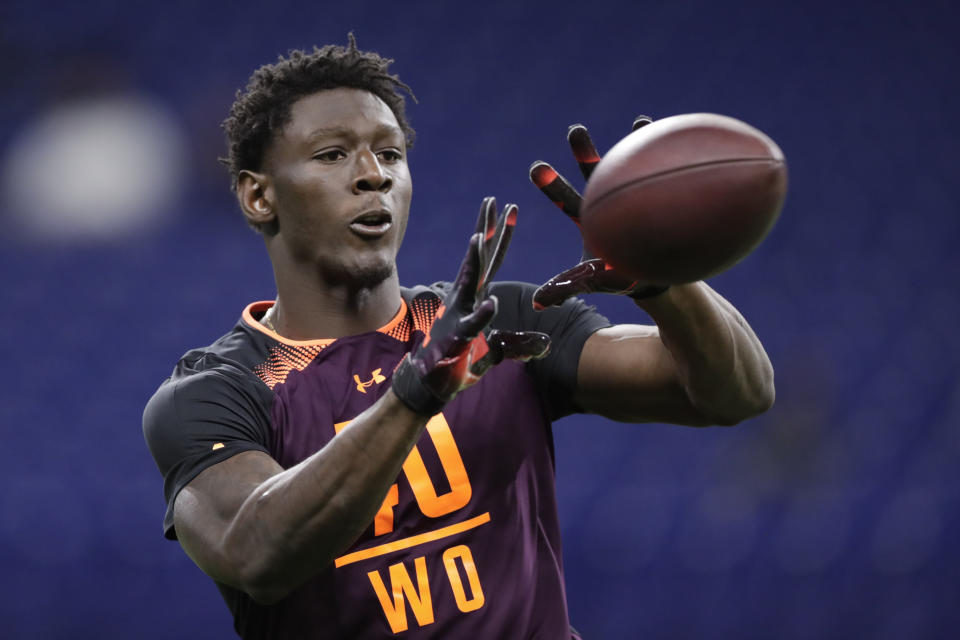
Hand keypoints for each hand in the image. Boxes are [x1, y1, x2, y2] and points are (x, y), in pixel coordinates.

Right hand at [391, 197, 550, 414]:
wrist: (427, 383)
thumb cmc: (457, 363)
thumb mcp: (490, 350)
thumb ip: (511, 344)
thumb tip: (543, 347)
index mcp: (473, 296)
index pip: (491, 259)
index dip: (500, 234)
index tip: (508, 208)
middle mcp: (465, 299)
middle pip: (480, 259)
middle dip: (487, 230)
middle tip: (493, 201)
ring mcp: (459, 316)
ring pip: (470, 283)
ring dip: (474, 259)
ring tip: (480, 235)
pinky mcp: (457, 340)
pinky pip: (472, 325)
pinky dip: (482, 314)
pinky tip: (492, 303)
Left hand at [529, 116, 668, 308]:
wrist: (655, 276)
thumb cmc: (621, 277)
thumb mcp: (592, 282)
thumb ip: (565, 287)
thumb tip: (536, 302)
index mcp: (589, 218)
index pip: (566, 199)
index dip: (551, 185)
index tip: (537, 166)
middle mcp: (610, 201)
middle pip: (595, 173)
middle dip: (586, 151)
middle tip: (576, 129)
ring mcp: (637, 197)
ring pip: (635, 167)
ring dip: (638, 144)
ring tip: (641, 123)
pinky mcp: (662, 199)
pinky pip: (668, 178)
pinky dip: (675, 162)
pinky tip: (688, 146)